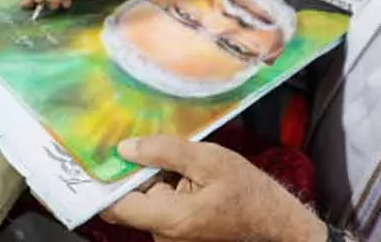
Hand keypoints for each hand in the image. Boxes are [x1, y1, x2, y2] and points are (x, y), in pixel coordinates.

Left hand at [102, 136, 325, 241]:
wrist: (273, 220)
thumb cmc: (247, 191)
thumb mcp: (209, 159)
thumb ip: (165, 151)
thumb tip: (126, 148)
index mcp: (169, 218)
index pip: (116, 206)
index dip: (108, 180)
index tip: (108, 155)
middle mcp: (163, 236)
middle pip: (130, 201)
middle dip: (138, 174)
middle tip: (151, 148)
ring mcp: (169, 238)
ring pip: (145, 203)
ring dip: (154, 180)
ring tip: (177, 163)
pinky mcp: (176, 235)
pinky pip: (158, 209)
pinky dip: (165, 190)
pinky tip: (184, 177)